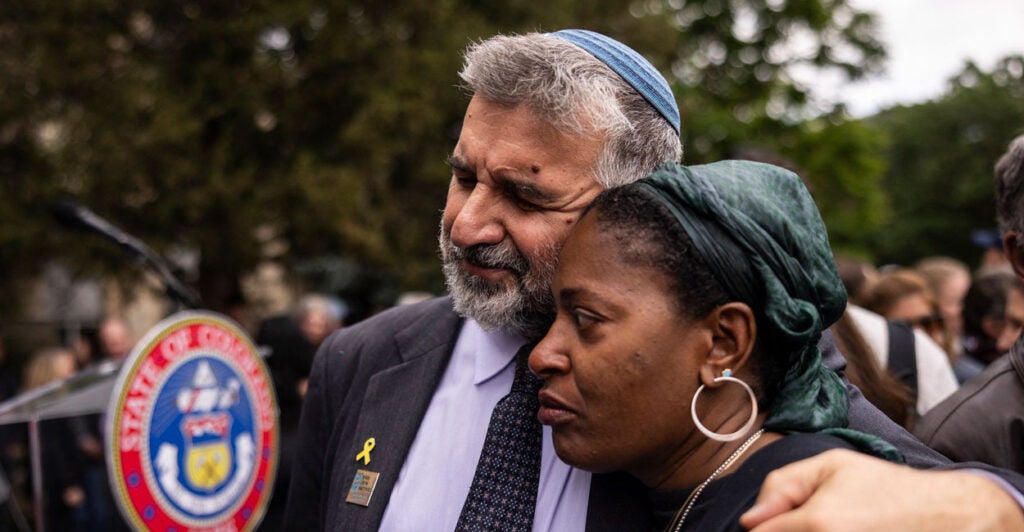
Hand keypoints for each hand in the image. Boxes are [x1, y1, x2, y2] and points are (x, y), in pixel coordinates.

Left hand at [740, 449, 1023, 530]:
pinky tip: (843, 531)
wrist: (948, 518)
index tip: (771, 523)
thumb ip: (782, 486)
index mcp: (817, 523)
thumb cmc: (889, 489)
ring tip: (833, 526)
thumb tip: (749, 521)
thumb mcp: (833, 467)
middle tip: (806, 522)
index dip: (761, 527)